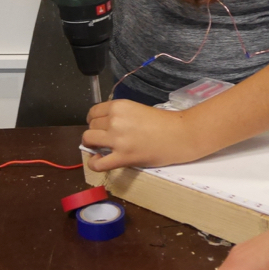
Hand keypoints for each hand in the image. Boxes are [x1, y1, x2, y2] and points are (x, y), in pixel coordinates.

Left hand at [82, 100, 201, 170]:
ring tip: (101, 148)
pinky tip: (100, 160)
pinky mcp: (123, 157)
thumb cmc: (163, 122)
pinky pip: (98, 163)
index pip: (93, 112)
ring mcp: (117, 140)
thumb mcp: (136, 109)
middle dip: (95, 132)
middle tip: (105, 138)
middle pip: (90, 126)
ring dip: (92, 145)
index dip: (94, 121)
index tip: (100, 126)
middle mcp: (115, 120)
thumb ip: (119, 115)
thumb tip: (102, 126)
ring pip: (88, 140)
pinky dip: (94, 163)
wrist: (180, 135)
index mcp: (119, 106)